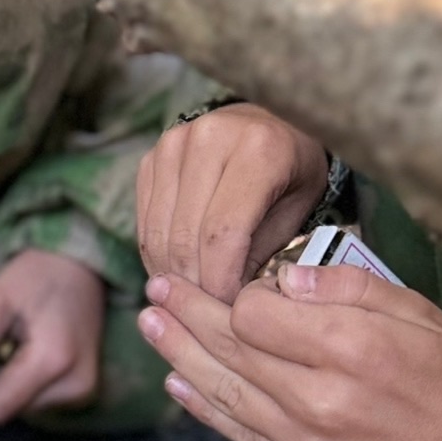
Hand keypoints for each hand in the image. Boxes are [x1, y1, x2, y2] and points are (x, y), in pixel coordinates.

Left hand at [0, 249, 105, 423]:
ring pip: (25, 408)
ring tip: (24, 345)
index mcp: (51, 362)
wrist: (78, 269)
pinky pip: (42, 402)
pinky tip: (38, 354)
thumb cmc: (33, 280)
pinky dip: (32, 383)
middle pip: (10, 411)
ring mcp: (84, 392)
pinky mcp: (87, 392)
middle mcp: (74, 387)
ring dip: (15, 383)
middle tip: (8, 344)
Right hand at [136, 104, 329, 300]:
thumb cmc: (290, 176)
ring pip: (159, 233)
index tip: (228, 310)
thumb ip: (263, 256)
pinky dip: (158, 257)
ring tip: (195, 298)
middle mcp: (210, 137)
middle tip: (211, 313)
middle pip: (184, 235)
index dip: (220, 282)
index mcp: (258, 150)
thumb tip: (226, 306)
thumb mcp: (296, 214)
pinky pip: (144, 222)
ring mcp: (173, 144)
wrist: (268, 127)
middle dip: (195, 285)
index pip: (222, 233)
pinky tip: (179, 274)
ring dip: (173, 276)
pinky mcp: (150, 157)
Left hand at [137, 261, 441, 440]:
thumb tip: (280, 281)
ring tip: (149, 324)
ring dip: (180, 356)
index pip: (255, 314)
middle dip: (187, 314)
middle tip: (156, 288)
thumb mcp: (415, 310)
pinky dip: (206, 409)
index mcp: (349, 348)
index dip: (241, 295)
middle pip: (231, 350)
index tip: (245, 287)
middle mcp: (321, 400)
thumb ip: (344, 288)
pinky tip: (180, 382)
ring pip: (226, 393)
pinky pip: (242, 438)